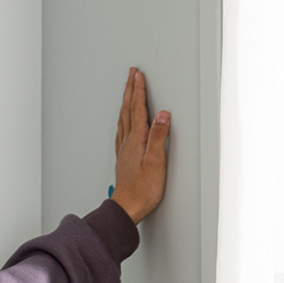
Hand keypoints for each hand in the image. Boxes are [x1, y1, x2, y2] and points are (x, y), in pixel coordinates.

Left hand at [110, 68, 169, 224]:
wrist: (127, 208)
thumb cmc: (142, 190)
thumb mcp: (156, 162)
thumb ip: (159, 137)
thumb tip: (162, 115)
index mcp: (137, 140)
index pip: (138, 109)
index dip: (139, 90)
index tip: (139, 75)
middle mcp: (128, 143)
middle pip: (127, 110)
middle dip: (130, 90)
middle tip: (131, 74)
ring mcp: (124, 150)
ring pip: (123, 119)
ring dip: (125, 102)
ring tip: (127, 90)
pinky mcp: (123, 159)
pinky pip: (121, 131)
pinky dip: (123, 119)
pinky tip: (123, 121)